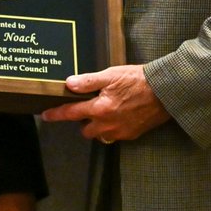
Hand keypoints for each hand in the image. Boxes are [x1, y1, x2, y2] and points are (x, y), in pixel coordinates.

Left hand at [39, 64, 169, 142]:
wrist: (165, 91)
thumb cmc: (137, 79)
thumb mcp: (111, 75)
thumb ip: (89, 81)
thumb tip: (69, 84)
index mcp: (100, 108)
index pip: (71, 113)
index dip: (56, 114)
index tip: (45, 115)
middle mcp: (107, 124)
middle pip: (85, 130)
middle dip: (83, 122)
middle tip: (88, 108)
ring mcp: (120, 132)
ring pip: (100, 135)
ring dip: (97, 127)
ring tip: (104, 112)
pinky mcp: (132, 135)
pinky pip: (115, 136)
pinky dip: (112, 128)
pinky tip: (119, 116)